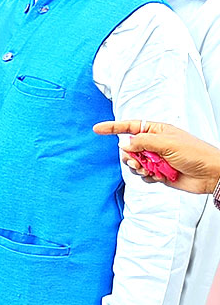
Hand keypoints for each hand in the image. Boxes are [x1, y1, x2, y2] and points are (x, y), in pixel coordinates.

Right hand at [95, 119, 219, 193]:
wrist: (211, 174)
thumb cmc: (195, 153)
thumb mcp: (166, 143)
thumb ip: (142, 142)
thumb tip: (124, 144)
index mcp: (156, 131)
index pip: (129, 127)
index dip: (112, 128)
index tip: (97, 129)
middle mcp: (154, 144)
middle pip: (129, 148)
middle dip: (131, 156)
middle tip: (138, 162)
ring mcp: (156, 159)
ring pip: (134, 163)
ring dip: (139, 168)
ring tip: (151, 170)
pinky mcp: (159, 173)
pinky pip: (143, 176)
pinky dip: (148, 177)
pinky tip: (160, 177)